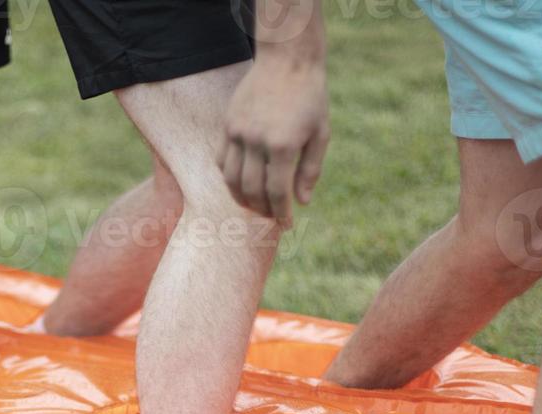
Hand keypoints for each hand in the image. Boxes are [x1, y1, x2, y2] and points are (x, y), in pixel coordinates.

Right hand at [219, 61, 328, 228]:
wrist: (287, 60)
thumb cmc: (310, 97)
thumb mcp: (320, 133)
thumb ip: (310, 170)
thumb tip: (302, 202)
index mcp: (284, 145)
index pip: (277, 192)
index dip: (281, 214)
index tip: (286, 225)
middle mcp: (257, 140)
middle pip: (252, 190)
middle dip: (262, 209)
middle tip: (271, 216)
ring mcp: (238, 132)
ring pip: (231, 179)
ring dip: (241, 198)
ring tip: (253, 205)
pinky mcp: (228, 124)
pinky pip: (221, 161)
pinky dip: (228, 178)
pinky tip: (240, 183)